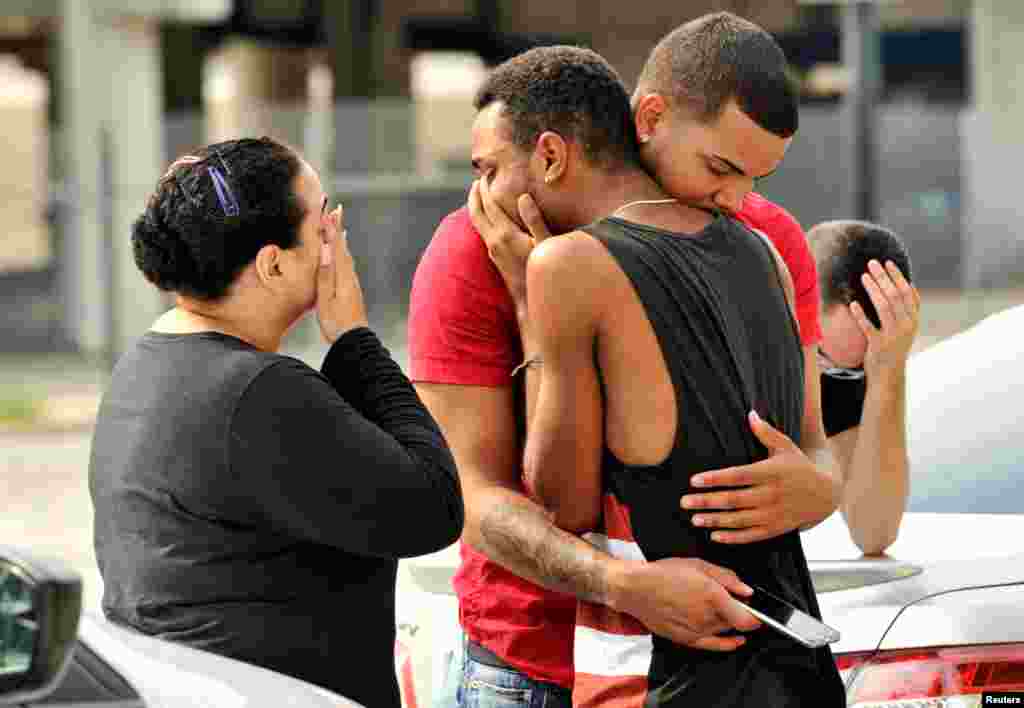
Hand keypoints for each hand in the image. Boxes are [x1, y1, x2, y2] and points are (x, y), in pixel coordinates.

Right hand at [316, 205, 368, 342]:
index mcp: (342, 276)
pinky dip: (343, 252)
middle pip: (342, 247)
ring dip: (340, 239)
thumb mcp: (325, 299)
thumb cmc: (337, 323)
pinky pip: (346, 264)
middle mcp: (349, 276)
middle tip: (335, 210)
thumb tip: (326, 250)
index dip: (332, 229)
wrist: (354, 340)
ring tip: (338, 225)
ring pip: (345, 254)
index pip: (336, 246)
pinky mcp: (351, 289)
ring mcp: (352, 282)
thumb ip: (325, 274)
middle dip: (337, 228)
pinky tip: (343, 254)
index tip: (329, 212)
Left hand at [467, 178, 552, 307]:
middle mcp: (494, 242)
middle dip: (475, 195)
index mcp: (505, 235)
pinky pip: (482, 232)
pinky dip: (481, 218)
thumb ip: (534, 220)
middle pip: (476, 213)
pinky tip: (489, 217)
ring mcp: (492, 251)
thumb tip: (522, 197)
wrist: (531, 301)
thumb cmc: (543, 272)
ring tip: (480, 194)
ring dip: (476, 206)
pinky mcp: (494, 258)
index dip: (486, 188)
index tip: (487, 174)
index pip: (490, 206)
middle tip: (478, 180)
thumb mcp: (545, 244)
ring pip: (477, 224)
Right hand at [610, 557, 759, 650]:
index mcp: (713, 595)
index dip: (757, 616)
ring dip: (729, 623)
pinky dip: (727, 644)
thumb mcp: (698, 564)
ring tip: (719, 609)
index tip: (758, 611)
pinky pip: (714, 646)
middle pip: (736, 622)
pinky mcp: (687, 639)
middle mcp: (708, 617)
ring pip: (725, 631)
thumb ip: (726, 577)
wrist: (636, 589)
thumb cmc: (664, 573)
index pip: (747, 618)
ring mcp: (697, 630)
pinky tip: (735, 641)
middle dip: (740, 613)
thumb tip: (747, 590)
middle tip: (733, 601)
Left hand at [680, 411, 839, 542]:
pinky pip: (752, 536)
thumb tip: (750, 413)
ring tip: (694, 519)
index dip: (715, 479)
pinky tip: (714, 536)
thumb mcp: (786, 447)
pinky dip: (733, 538)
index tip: (693, 480)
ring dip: (715, 520)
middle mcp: (772, 495)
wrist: (825, 494)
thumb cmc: (799, 466)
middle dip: (707, 502)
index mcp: (772, 473)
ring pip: (740, 520)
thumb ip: (766, 433)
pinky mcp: (776, 528)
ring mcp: (774, 514)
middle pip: (734, 500)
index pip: (738, 476)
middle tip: (684, 502)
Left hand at [851, 259, 919, 377]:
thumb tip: (908, 284)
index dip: (898, 277)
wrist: (889, 375)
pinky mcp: (879, 345)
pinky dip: (860, 315)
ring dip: (873, 289)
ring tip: (864, 276)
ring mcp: (893, 336)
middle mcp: (906, 326)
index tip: (887, 262)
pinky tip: (853, 304)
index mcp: (913, 320)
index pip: (908, 293)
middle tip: (872, 263)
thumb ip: (907, 309)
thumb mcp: (906, 328)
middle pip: (895, 296)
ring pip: (884, 307)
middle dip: (884, 277)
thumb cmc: (894, 347)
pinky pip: (868, 327)